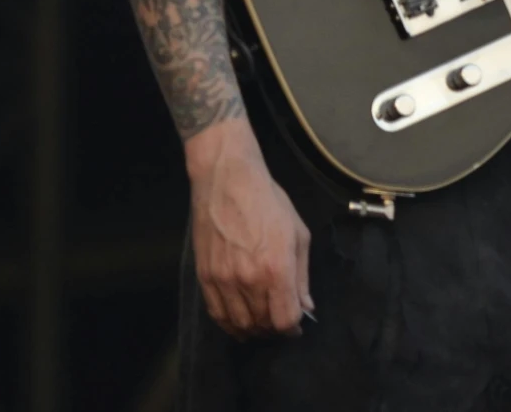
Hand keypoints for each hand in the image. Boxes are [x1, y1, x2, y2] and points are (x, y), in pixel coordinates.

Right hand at [184, 117, 312, 337]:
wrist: (227, 181)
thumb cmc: (269, 201)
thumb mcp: (298, 233)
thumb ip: (302, 275)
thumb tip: (305, 306)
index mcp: (276, 269)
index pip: (284, 319)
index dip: (293, 328)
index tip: (297, 325)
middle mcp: (249, 280)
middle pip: (262, 324)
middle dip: (275, 328)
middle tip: (280, 322)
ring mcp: (223, 281)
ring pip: (239, 323)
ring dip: (253, 329)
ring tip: (262, 324)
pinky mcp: (205, 277)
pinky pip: (217, 313)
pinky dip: (229, 324)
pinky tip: (239, 323)